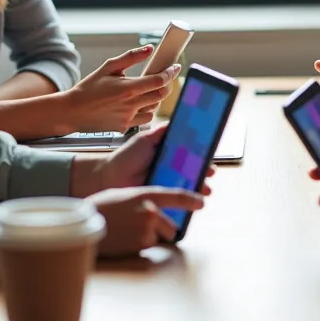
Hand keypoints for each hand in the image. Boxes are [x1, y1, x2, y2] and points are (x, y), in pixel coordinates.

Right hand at [64, 46, 177, 131]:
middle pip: (161, 95)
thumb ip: (130, 57)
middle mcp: (131, 105)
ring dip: (155, 99)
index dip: (170, 73)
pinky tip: (136, 104)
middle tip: (165, 78)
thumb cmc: (88, 88)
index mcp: (128, 88)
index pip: (159, 81)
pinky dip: (144, 111)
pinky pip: (143, 120)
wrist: (72, 111)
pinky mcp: (124, 127)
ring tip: (146, 91)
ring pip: (154, 109)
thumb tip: (149, 49)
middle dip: (167, 85)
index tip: (174, 67)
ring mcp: (128, 118)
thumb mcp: (108, 68)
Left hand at [71, 124, 216, 195]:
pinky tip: (192, 201)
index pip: (190, 152)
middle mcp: (171, 169)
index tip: (210, 151)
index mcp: (169, 154)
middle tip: (210, 172)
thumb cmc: (125, 157)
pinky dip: (186, 201)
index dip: (202, 152)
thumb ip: (161, 131)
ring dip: (200, 187)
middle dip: (205, 171)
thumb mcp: (145, 139)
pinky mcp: (162, 198)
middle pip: (194, 170)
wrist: (109, 178)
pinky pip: (177, 200)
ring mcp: (167, 184)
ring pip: (188, 186)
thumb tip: (179, 119)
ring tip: (205, 189)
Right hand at [89, 186, 202, 257]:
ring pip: (157, 238)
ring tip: (127, 232)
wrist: (83, 225)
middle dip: (161, 230)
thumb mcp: (123, 195)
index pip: (176, 197)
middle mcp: (150, 212)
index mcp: (145, 195)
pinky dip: (138, 246)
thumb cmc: (100, 207)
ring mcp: (146, 230)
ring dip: (148, 238)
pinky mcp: (140, 246)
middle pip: (171, 227)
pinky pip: (146, 248)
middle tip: (141, 227)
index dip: (191, 200)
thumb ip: (143, 200)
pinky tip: (123, 239)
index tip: (201, 203)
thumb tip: (156, 209)